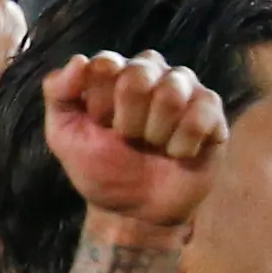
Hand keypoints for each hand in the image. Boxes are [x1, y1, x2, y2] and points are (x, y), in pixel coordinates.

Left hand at [44, 51, 223, 235]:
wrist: (135, 212)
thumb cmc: (101, 169)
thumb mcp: (64, 135)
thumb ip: (58, 93)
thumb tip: (79, 60)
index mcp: (116, 71)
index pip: (106, 64)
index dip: (100, 103)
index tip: (100, 126)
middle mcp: (152, 72)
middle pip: (138, 74)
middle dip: (127, 120)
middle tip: (129, 139)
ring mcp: (186, 89)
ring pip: (171, 93)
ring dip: (155, 133)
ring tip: (154, 147)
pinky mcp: (212, 113)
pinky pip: (201, 114)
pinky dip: (182, 144)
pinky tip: (177, 154)